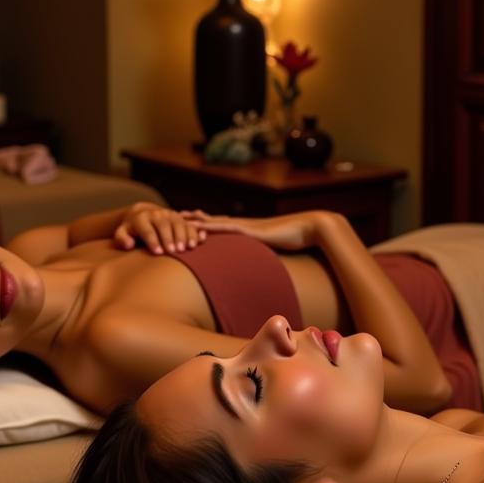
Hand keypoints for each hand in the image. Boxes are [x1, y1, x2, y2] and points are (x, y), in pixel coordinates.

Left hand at [113, 203, 206, 253]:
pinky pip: (188, 224)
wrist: (143, 214)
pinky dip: (193, 233)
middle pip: (163, 225)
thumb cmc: (132, 230)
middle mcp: (156, 214)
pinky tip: (195, 244)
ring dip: (182, 236)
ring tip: (184, 249)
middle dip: (168, 238)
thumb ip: (121, 239)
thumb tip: (129, 245)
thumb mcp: (122, 233)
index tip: (158, 253)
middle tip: (172, 252)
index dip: (153, 241)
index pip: (147, 230)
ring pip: (177, 223)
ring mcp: (169, 214)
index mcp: (141, 218)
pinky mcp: (179, 217)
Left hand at [180, 209, 341, 250]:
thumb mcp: (278, 250)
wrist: (312, 227)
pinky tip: (199, 228)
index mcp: (249, 229)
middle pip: (213, 220)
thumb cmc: (299, 239)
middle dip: (192, 218)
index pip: (221, 225)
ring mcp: (247, 226)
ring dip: (196, 221)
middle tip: (171, 215)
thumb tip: (265, 266)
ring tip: (177, 218)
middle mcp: (245, 224)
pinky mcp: (252, 230)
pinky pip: (228, 229)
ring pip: (216, 222)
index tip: (186, 221)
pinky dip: (212, 228)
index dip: (203, 222)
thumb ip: (268, 256)